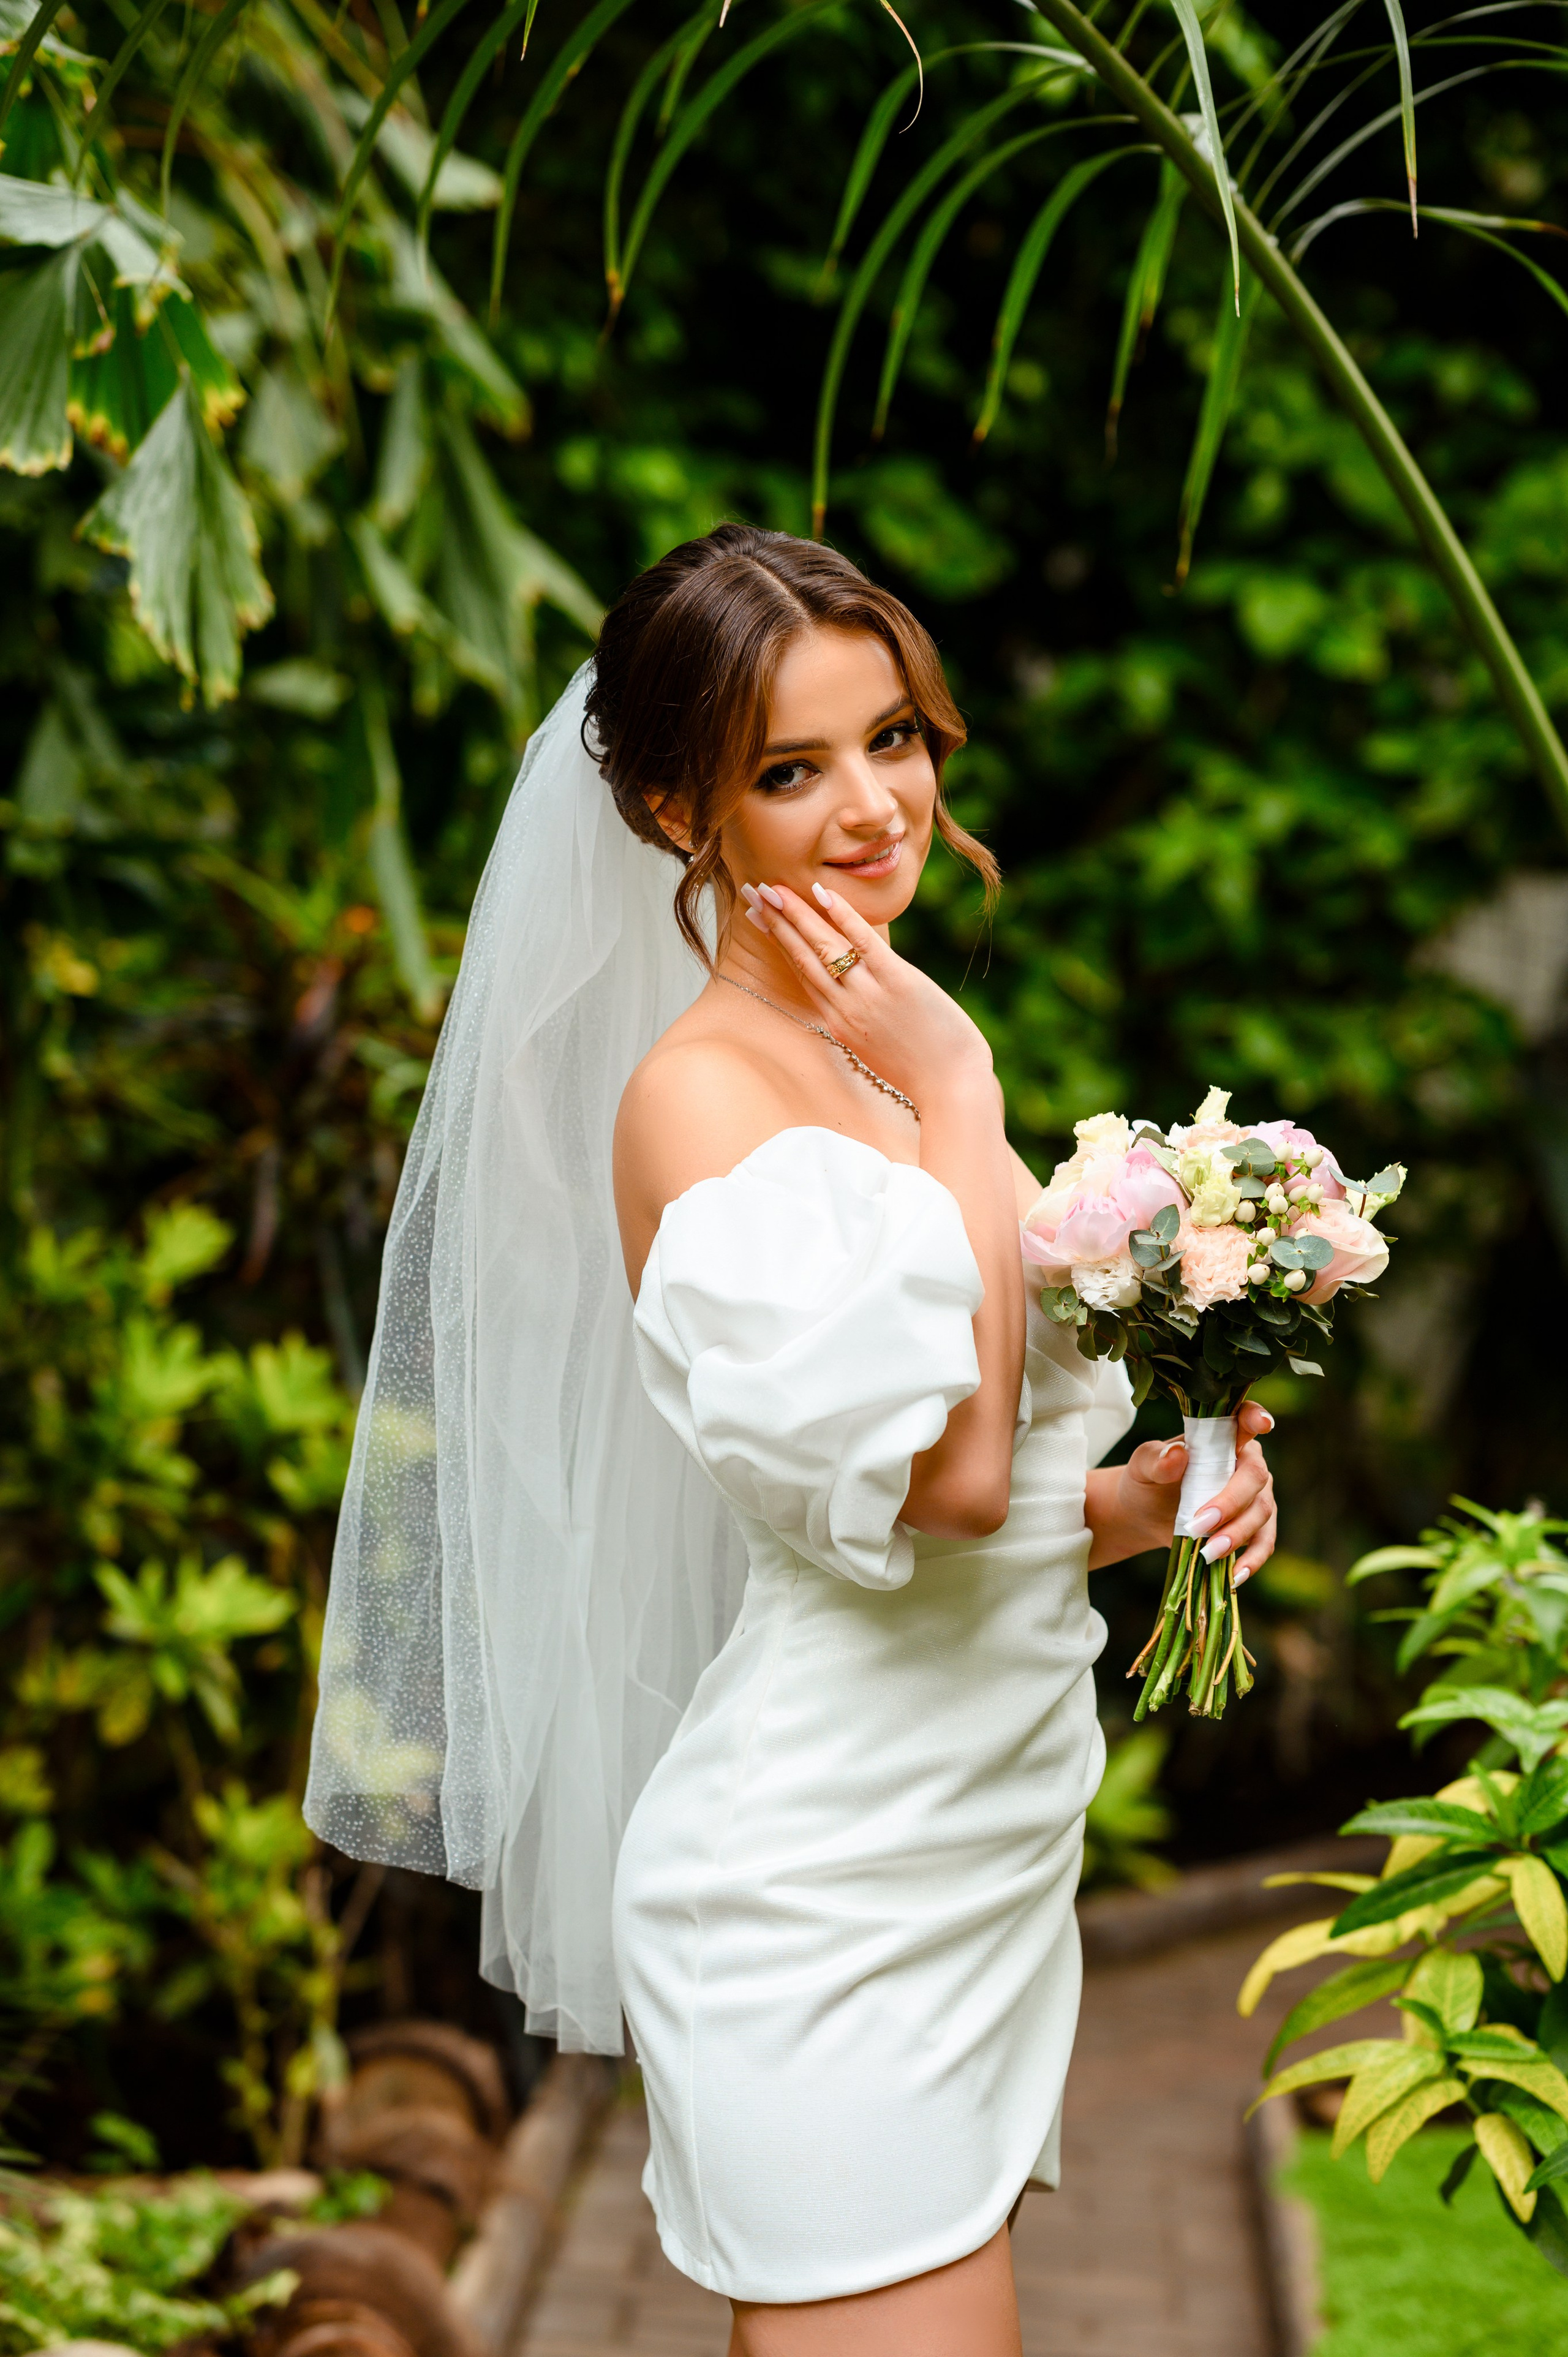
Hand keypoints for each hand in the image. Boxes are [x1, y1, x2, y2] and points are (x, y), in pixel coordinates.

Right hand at [740, 881, 991, 1106]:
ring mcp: (869, 995)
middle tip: (752, 890)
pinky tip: (822, 894)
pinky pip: (864, 943)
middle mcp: (845, 1008)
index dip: (777, 940)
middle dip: (776, 920)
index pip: (801, 972)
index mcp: (838, 1023)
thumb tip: (855, 992)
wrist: (951, 1087)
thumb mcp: (877, 1048)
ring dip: (796, 915)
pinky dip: (843, 917)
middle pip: (802, 956)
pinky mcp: (897, 982)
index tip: (758, 916)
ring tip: (773, 888)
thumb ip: (860, 1018)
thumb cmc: (922, 1070)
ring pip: (823, 947)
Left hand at [1087, 1402, 1276, 1578]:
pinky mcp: (1255, 1528)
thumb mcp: (1142, 1467)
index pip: (1245, 1419)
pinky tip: (1235, 1576)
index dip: (1256, 1417)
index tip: (1260, 1423)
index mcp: (1223, 1437)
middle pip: (1255, 1477)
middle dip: (1230, 1502)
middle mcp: (1247, 1464)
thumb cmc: (1148, 1480)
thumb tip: (1178, 1455)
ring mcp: (1255, 1497)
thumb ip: (1156, 1459)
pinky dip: (1252, 1560)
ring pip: (1262, 1513)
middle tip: (1200, 1524)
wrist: (1146, 1514)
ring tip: (1208, 1553)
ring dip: (1237, 1535)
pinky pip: (1263, 1543)